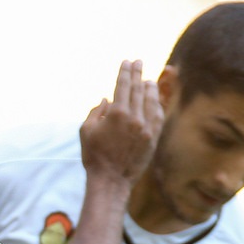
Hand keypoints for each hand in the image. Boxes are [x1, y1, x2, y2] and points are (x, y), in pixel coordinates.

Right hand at [78, 60, 161, 183]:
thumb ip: (95, 111)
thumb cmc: (94, 156)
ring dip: (150, 87)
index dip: (125, 71)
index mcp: (116, 114)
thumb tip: (107, 98)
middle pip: (138, 89)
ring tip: (148, 79)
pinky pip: (158, 116)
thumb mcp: (86, 131)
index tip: (127, 61)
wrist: (111, 181)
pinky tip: (155, 99)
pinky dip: (157, 105)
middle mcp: (134, 118)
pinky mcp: (153, 139)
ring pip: (151, 101)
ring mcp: (147, 128)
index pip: (123, 85)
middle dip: (138, 73)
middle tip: (139, 62)